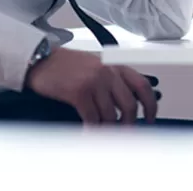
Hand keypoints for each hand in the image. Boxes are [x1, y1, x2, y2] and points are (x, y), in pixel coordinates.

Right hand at [24, 47, 157, 124]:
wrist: (41, 59)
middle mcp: (108, 71)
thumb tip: (127, 103)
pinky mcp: (80, 92)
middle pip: (130, 105)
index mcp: (115, 64)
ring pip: (112, 116)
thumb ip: (113, 79)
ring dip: (108, 129)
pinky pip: (93, 120)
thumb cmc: (66, 64)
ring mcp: (95, 81)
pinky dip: (92, 131)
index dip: (151, 105)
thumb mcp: (95, 65)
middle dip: (129, 124)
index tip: (151, 118)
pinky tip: (89, 133)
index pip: (142, 85)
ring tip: (103, 133)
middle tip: (125, 132)